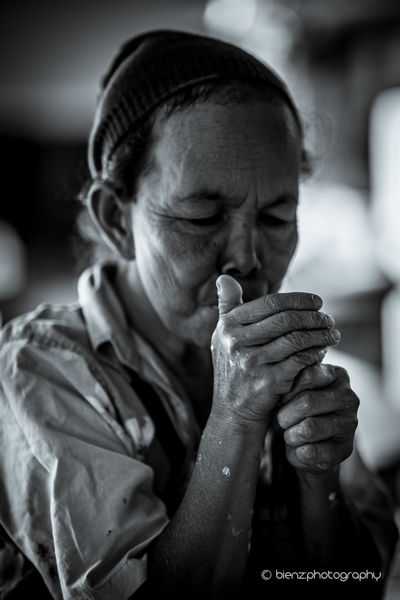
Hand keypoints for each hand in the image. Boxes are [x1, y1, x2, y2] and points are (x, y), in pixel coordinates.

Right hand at [210, 275, 339, 428]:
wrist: (232, 412)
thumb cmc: (233, 368)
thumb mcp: (222, 336)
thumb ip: (227, 306)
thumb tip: (224, 277)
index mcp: (227, 326)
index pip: (271, 303)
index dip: (299, 299)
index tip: (318, 302)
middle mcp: (236, 342)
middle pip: (286, 320)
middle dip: (314, 317)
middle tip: (330, 319)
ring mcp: (251, 362)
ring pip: (296, 339)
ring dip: (321, 335)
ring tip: (333, 334)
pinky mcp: (267, 382)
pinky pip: (300, 360)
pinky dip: (316, 353)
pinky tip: (323, 352)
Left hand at [276, 363, 358, 473]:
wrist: (305, 441)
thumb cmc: (295, 407)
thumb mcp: (291, 389)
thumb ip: (290, 379)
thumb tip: (282, 380)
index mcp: (338, 375)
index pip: (309, 374)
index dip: (288, 389)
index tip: (281, 398)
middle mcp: (349, 397)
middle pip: (307, 402)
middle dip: (285, 414)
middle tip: (281, 420)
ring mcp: (350, 424)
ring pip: (309, 429)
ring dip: (290, 435)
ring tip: (290, 434)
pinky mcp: (345, 449)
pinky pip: (312, 452)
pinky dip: (297, 453)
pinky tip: (299, 448)